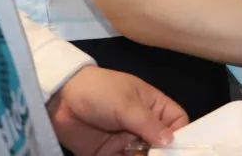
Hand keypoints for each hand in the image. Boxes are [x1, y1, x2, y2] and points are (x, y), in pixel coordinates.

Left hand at [47, 66, 188, 155]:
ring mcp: (126, 142)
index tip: (181, 149)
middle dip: (162, 154)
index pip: (178, 123)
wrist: (59, 99)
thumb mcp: (126, 104)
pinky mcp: (108, 154)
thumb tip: (170, 141)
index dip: (182, 136)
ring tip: (133, 155)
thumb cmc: (100, 92)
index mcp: (154, 107)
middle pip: (162, 146)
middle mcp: (144, 126)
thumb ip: (147, 124)